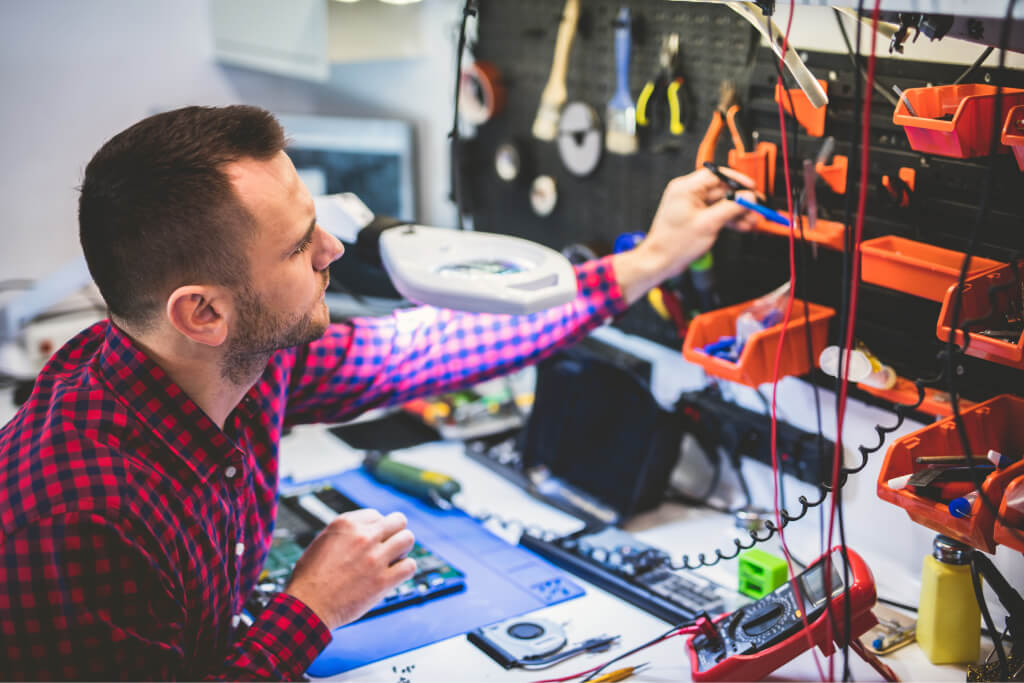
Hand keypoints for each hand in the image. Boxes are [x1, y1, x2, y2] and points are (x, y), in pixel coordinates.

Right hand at [285, 509, 416, 629]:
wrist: (307, 607)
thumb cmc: (310, 578)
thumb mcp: (322, 541)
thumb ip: (346, 533)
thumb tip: (367, 529)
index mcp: (346, 524)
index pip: (376, 515)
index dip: (376, 528)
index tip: (371, 540)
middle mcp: (363, 537)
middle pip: (398, 521)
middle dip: (395, 532)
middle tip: (388, 546)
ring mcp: (375, 558)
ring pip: (407, 539)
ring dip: (403, 548)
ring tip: (394, 558)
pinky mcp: (383, 581)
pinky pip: (409, 566)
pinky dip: (405, 569)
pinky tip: (394, 574)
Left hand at [612, 167, 759, 303]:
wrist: (660, 262)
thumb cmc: (674, 244)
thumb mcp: (708, 224)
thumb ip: (730, 208)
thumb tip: (747, 197)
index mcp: (686, 188)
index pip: (716, 175)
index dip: (736, 180)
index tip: (751, 187)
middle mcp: (687, 193)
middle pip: (721, 190)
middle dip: (740, 201)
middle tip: (756, 208)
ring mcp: (691, 206)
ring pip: (720, 203)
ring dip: (737, 212)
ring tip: (752, 221)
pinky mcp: (694, 217)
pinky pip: (715, 213)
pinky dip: (728, 219)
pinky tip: (742, 226)